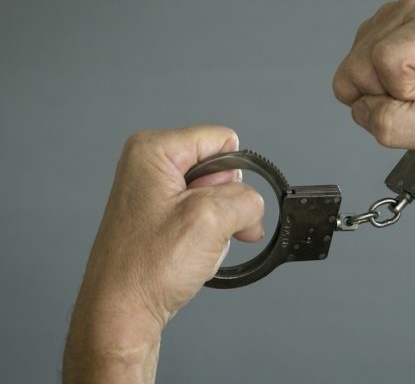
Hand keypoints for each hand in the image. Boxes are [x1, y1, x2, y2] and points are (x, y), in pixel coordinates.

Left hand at [63, 126, 263, 382]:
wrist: (120, 315)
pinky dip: (209, 236)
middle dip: (227, 204)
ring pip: (215, 197)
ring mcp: (154, 193)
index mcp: (154, 150)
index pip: (223, 140)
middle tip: (210, 232)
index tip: (217, 206)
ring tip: (195, 248)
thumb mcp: (211, 220)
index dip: (233, 174)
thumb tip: (253, 204)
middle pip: (220, 170)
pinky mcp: (159, 217)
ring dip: (219, 225)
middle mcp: (150, 166)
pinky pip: (203, 216)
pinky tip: (192, 254)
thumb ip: (245, 199)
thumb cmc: (145, 270)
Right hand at [333, 0, 414, 156]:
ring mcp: (392, 13)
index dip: (403, 90)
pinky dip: (369, 86)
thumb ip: (392, 123)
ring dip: (376, 91)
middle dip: (384, 93)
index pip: (388, 59)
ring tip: (411, 87)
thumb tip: (359, 106)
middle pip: (363, 64)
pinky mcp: (375, 28)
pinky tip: (398, 81)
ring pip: (352, 68)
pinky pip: (349, 70)